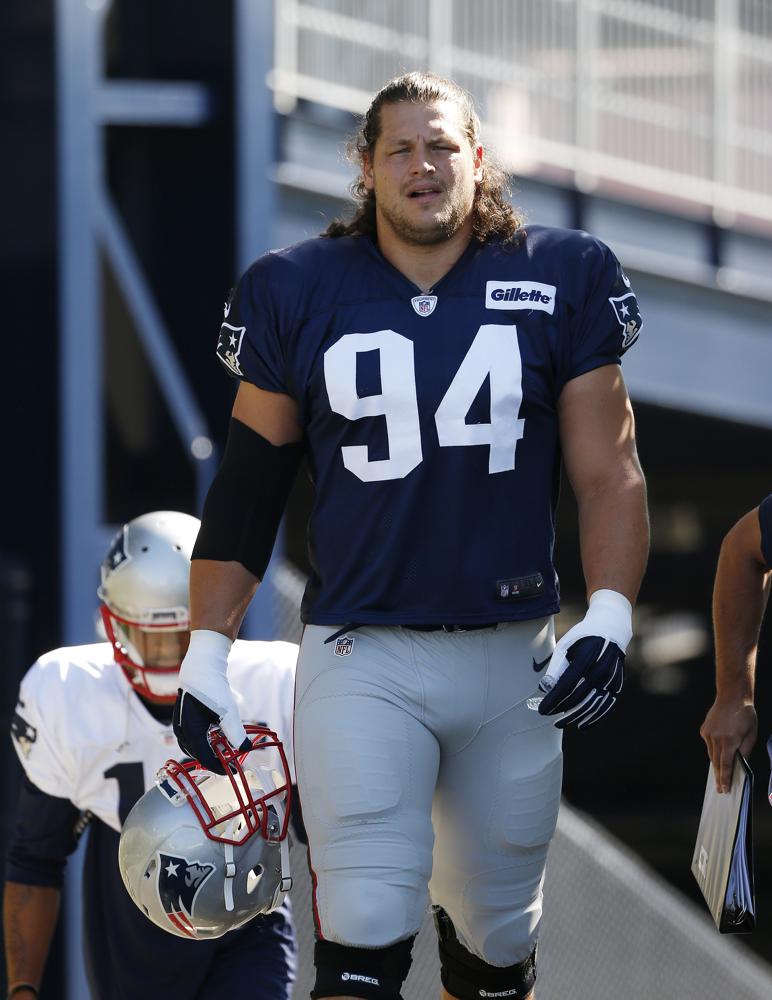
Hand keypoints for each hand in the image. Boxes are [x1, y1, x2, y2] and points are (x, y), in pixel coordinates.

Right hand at [173, 630, 249, 772]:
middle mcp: (181, 730)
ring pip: (193, 745)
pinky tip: (215, 735)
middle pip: (196, 754)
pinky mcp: (183, 716)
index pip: (204, 758)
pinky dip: (203, 740)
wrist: (201, 667)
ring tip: (223, 751)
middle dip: (212, 760)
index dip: (219, 766)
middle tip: (227, 763)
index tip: (232, 771)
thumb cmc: (213, 689)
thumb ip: (235, 733)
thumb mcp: (228, 713)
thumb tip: (244, 749)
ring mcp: (180, 723)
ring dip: (207, 750)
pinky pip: (192, 735)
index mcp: (190, 732)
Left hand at [538, 589, 631, 729]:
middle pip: (578, 698)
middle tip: (547, 716)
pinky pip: (605, 706)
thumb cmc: (583, 637)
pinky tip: (583, 726)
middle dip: (561, 710)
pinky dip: (594, 718)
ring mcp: (611, 679)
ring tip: (560, 723)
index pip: (565, 686)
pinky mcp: (617, 685)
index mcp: (585, 658)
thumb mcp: (566, 646)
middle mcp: (600, 670)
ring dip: (575, 717)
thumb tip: (545, 689)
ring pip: (592, 705)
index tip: (541, 710)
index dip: (552, 700)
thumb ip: (556, 668)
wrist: (611, 629)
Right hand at [700, 698, 756, 792]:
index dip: (725, 779)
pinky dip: (714, 750)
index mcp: (729, 740)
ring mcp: (708, 734)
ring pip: (711, 754)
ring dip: (716, 764)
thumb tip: (741, 765)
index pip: (726, 765)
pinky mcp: (704, 730)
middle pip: (716, 763)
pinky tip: (721, 748)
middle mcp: (716, 738)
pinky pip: (709, 745)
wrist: (732, 697)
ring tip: (720, 774)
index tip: (724, 790)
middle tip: (720, 789)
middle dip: (719, 777)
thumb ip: (745, 751)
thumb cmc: (745, 715)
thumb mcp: (751, 734)